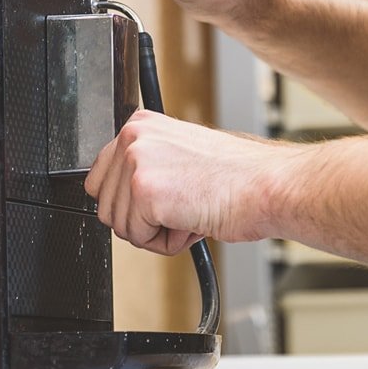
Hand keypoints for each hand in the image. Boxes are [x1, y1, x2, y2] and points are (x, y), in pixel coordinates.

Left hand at [84, 110, 304, 254]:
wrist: (267, 187)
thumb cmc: (237, 178)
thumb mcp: (180, 157)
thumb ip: (147, 169)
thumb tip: (119, 198)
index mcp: (140, 125)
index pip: (100, 177)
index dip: (129, 203)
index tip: (157, 203)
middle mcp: (133, 137)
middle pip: (105, 206)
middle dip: (142, 220)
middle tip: (182, 209)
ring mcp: (136, 162)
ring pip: (120, 225)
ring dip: (156, 232)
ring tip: (190, 212)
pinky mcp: (144, 191)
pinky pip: (138, 238)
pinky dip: (166, 243)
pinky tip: (192, 221)